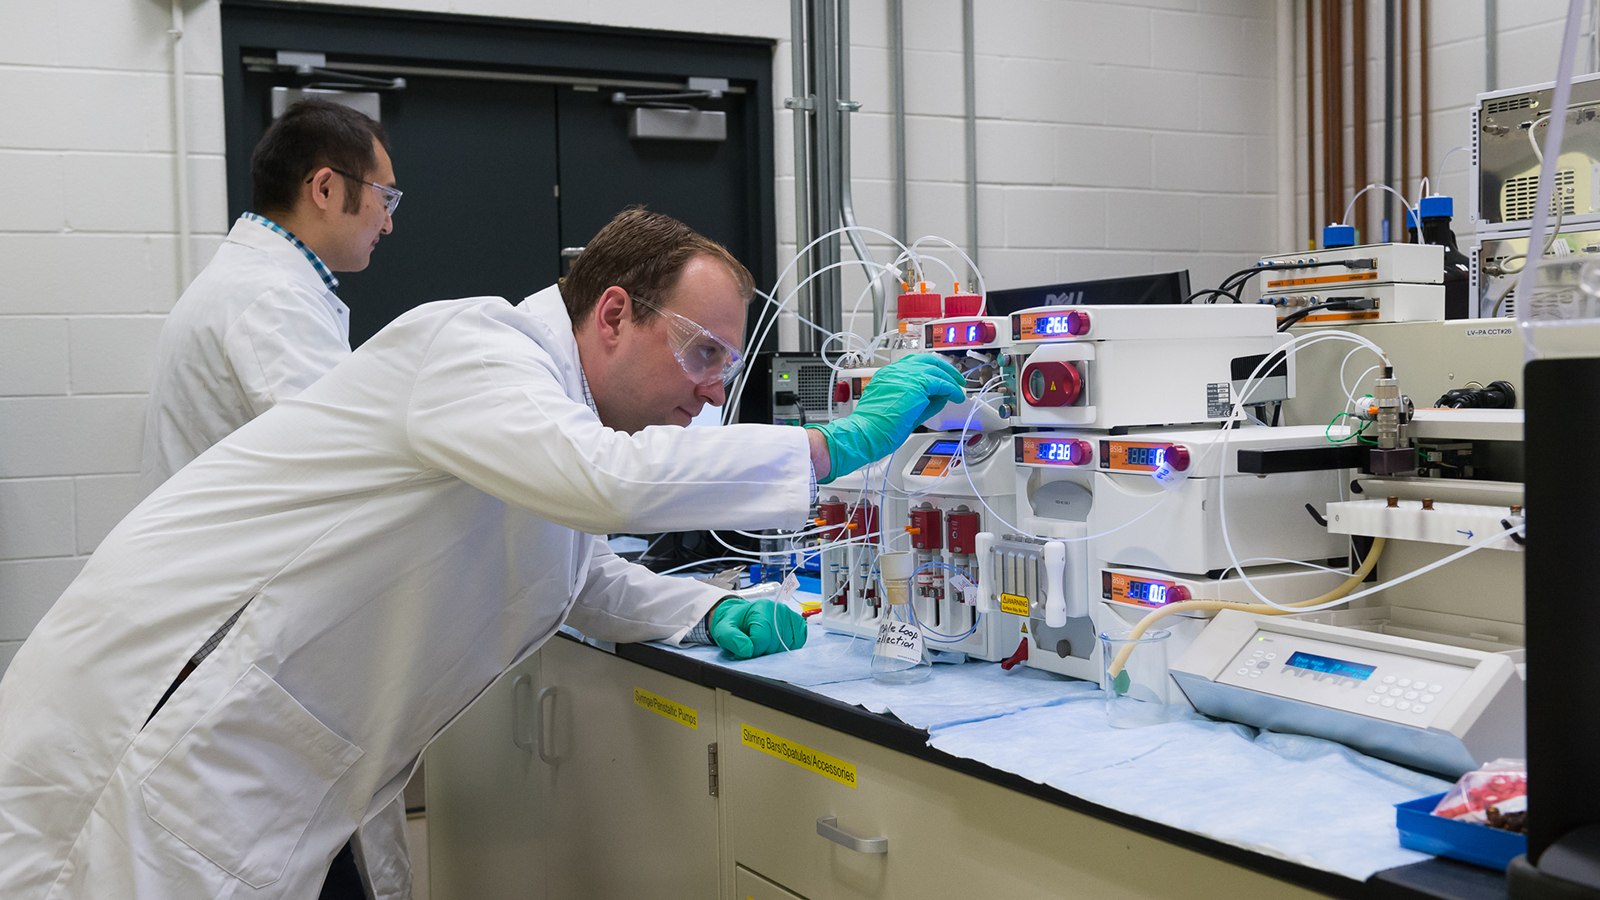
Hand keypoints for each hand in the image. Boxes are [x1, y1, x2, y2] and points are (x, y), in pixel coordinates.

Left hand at [709, 597, 807, 658]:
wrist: (741, 617)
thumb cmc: (734, 624)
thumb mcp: (723, 631)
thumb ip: (732, 640)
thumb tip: (748, 650)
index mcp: (761, 609)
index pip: (762, 639)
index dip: (753, 650)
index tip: (745, 649)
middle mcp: (778, 610)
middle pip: (775, 643)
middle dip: (763, 651)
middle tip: (753, 646)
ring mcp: (789, 616)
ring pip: (787, 646)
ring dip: (774, 652)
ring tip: (763, 643)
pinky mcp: (797, 623)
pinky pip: (798, 642)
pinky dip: (787, 648)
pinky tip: (776, 644)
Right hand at [806, 354, 965, 481]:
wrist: (864, 433)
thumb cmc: (873, 429)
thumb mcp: (900, 411)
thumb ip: (920, 402)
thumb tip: (939, 398)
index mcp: (887, 376)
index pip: (913, 365)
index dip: (930, 370)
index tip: (940, 378)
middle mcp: (895, 371)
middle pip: (926, 361)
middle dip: (944, 369)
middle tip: (955, 379)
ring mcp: (904, 375)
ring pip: (935, 369)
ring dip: (950, 379)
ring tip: (958, 390)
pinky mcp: (915, 385)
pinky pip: (941, 383)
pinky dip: (951, 389)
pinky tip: (956, 396)